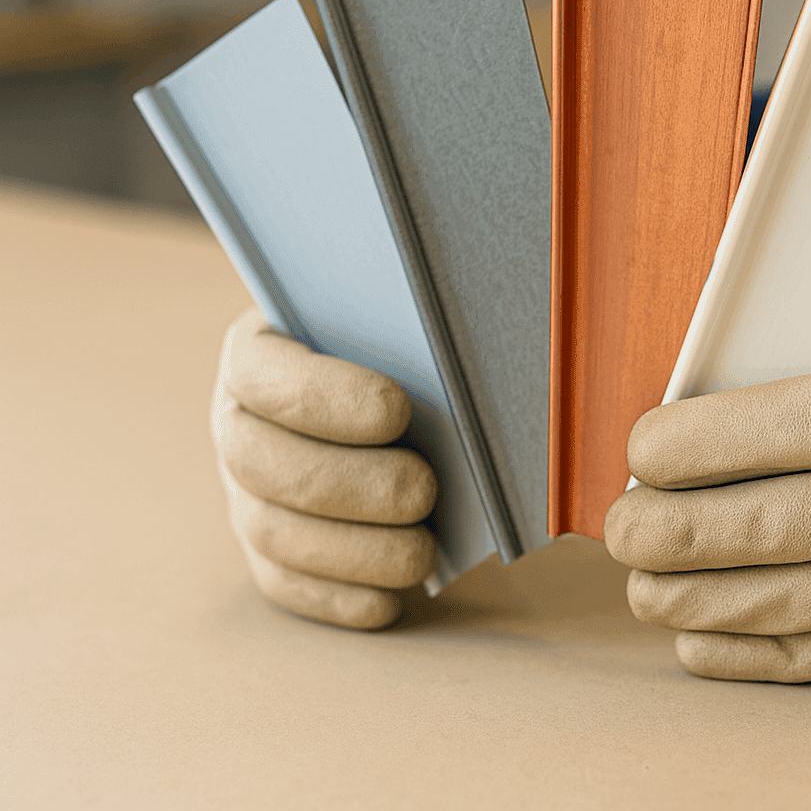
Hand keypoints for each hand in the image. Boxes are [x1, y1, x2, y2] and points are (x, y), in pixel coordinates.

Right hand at [210, 309, 436, 627]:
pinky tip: (388, 600)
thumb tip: (454, 373)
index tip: (396, 409)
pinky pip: (286, 585)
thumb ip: (412, 340)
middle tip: (424, 489)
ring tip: (420, 553)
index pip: (263, 373)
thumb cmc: (403, 354)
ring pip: (273, 533)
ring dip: (352, 550)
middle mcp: (237, 425)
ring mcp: (245, 492)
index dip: (324, 396)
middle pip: (262, 463)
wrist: (398, 396)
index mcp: (257, 354)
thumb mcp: (402, 330)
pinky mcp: (269, 550)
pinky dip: (338, 597)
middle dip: (350, 483)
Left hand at [605, 336, 810, 682]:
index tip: (640, 453)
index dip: (694, 447)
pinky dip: (764, 655)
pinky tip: (707, 643)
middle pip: (773, 525)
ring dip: (704, 600)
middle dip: (676, 532)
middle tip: (622, 530)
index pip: (781, 431)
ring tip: (646, 588)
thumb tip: (731, 424)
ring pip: (797, 601)